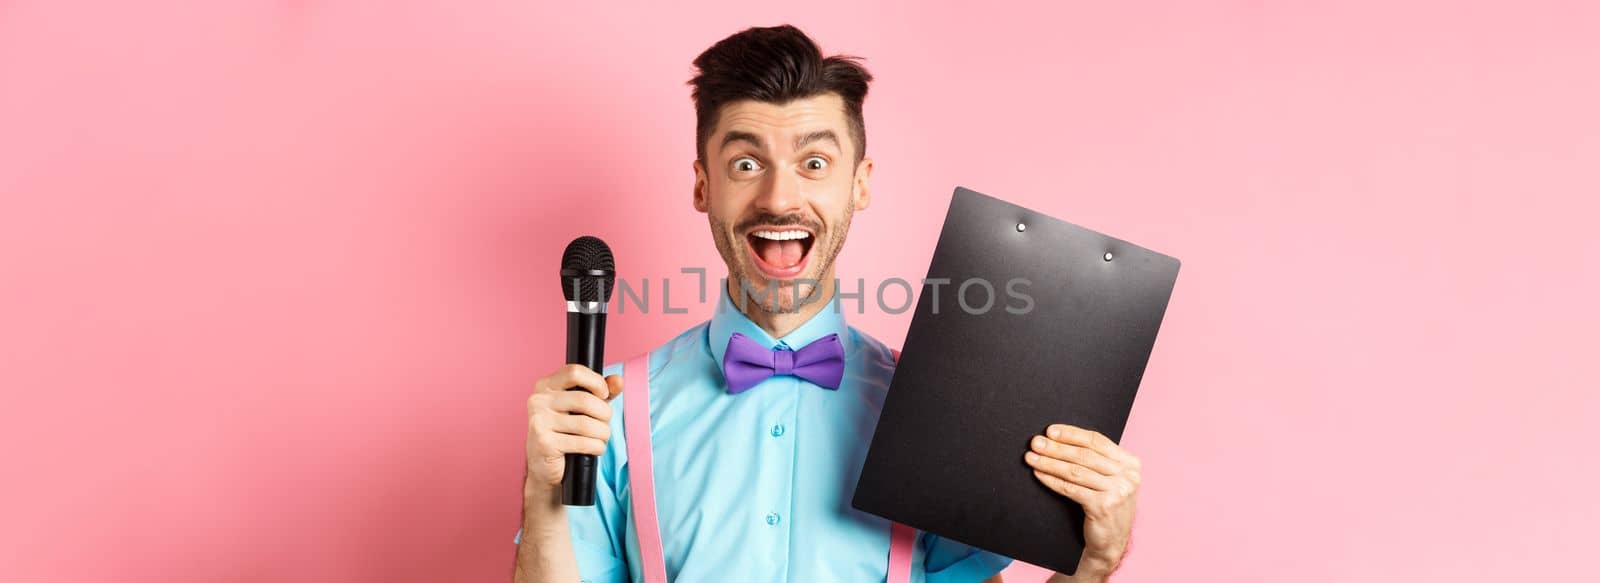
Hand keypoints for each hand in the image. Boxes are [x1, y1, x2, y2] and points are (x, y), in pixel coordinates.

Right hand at [524, 364, 623, 491]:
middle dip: (604, 414)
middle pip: (585, 400)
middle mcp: (537, 401)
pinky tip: (593, 449)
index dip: (596, 382)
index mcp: (545, 386)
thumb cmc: (566, 432)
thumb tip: (619, 381)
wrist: (545, 466)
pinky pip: (583, 443)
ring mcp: (538, 422)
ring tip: (600, 438)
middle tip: (604, 423)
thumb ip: (602, 392)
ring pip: (587, 424)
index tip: (604, 395)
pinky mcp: (544, 443)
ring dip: (603, 433)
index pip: (575, 372)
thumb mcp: (583, 407)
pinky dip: (597, 447)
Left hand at [1024, 424, 1139, 577]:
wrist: (1110, 542)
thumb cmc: (1105, 506)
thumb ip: (1096, 460)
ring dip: (1050, 463)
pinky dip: (1052, 480)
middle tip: (1036, 442)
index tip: (1050, 431)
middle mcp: (1128, 475)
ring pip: (1076, 471)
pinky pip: (1071, 488)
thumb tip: (1058, 439)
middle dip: (1057, 447)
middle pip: (1085, 455)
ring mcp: (1118, 491)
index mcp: (1130, 463)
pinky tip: (1039, 474)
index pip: (1097, 441)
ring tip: (1031, 457)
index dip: (1072, 434)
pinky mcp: (1104, 506)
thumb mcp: (1109, 480)